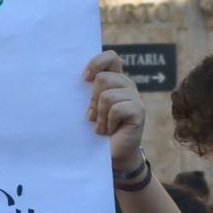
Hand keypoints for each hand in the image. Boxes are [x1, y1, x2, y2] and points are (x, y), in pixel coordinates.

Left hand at [84, 51, 146, 172]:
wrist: (110, 154)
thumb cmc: (95, 130)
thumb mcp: (88, 107)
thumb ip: (86, 91)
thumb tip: (73, 78)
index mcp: (114, 79)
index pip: (111, 57)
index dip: (96, 63)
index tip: (84, 79)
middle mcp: (127, 85)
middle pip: (103, 78)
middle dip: (93, 100)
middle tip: (93, 116)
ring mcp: (135, 97)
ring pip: (107, 96)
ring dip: (99, 115)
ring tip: (101, 126)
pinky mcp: (139, 110)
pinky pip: (116, 109)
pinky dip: (108, 123)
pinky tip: (110, 131)